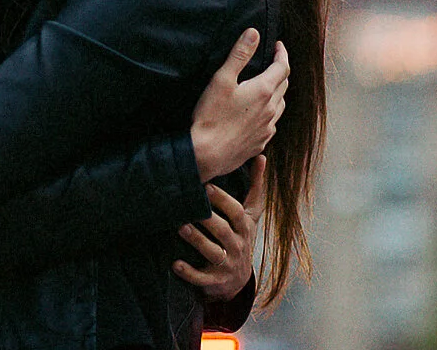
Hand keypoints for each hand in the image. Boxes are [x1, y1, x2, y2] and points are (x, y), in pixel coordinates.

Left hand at [173, 155, 267, 300]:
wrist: (238, 280)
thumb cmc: (241, 236)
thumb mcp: (251, 214)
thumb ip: (256, 186)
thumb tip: (261, 155)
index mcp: (244, 227)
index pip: (236, 212)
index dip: (223, 200)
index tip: (207, 187)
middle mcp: (238, 245)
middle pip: (223, 231)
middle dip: (208, 219)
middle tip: (190, 206)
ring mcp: (227, 264)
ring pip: (213, 252)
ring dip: (197, 241)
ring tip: (181, 228)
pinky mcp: (215, 281)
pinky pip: (202, 278)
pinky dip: (189, 273)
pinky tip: (175, 264)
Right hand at [190, 33, 288, 180]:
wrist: (206, 154)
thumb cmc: (211, 117)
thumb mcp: (221, 79)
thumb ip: (239, 55)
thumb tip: (254, 33)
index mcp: (263, 91)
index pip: (282, 67)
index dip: (282, 53)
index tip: (278, 45)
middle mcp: (270, 110)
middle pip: (284, 85)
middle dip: (280, 71)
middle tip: (271, 62)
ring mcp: (267, 128)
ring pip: (280, 105)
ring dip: (277, 92)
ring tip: (267, 86)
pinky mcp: (260, 143)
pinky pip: (271, 124)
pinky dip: (269, 113)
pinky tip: (258, 114)